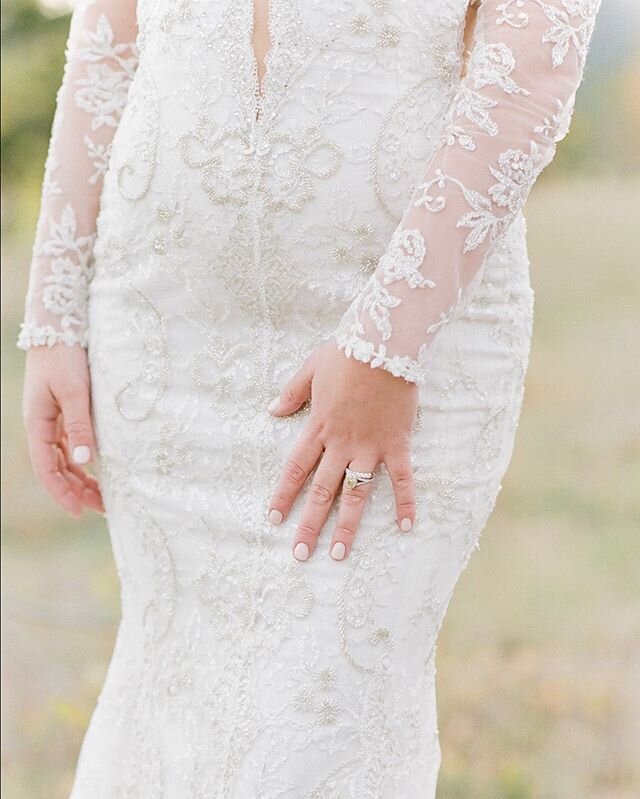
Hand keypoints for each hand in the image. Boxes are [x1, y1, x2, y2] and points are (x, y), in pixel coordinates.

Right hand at [22, 343, 103, 517]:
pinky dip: (83, 460)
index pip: (47, 469)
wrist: (60, 326)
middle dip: (76, 491)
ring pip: (65, 458)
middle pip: (57, 468)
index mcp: (37, 424)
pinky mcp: (63, 411)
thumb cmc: (65, 356)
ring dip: (81, 478)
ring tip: (103, 496)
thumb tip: (85, 461)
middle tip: (102, 509)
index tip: (80, 512)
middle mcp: (42, 425)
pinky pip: (71, 444)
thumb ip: (79, 425)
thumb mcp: (74, 391)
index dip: (62, 493)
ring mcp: (52, 419)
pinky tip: (98, 469)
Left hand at [267, 339, 418, 560]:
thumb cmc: (346, 353)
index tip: (274, 519)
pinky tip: (405, 526)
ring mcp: (370, 447)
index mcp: (319, 428)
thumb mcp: (309, 369)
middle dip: (309, 525)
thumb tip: (272, 410)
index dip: (283, 495)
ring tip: (339, 554)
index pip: (296, 469)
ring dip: (347, 525)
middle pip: (321, 491)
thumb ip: (291, 393)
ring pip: (356, 493)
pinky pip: (403, 478)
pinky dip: (405, 502)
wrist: (384, 345)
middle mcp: (342, 444)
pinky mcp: (397, 444)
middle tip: (300, 554)